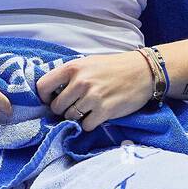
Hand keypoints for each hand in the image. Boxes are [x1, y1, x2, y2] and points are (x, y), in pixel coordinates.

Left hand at [35, 52, 155, 131]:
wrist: (144, 71)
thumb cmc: (114, 67)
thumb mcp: (89, 63)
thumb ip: (70, 75)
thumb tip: (51, 93)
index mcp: (74, 67)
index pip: (43, 86)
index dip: (44, 97)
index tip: (51, 100)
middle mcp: (81, 82)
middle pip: (56, 106)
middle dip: (63, 109)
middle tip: (75, 105)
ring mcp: (93, 97)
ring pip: (70, 117)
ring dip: (78, 117)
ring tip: (89, 108)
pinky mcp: (105, 111)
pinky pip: (86, 125)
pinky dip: (90, 123)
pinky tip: (99, 114)